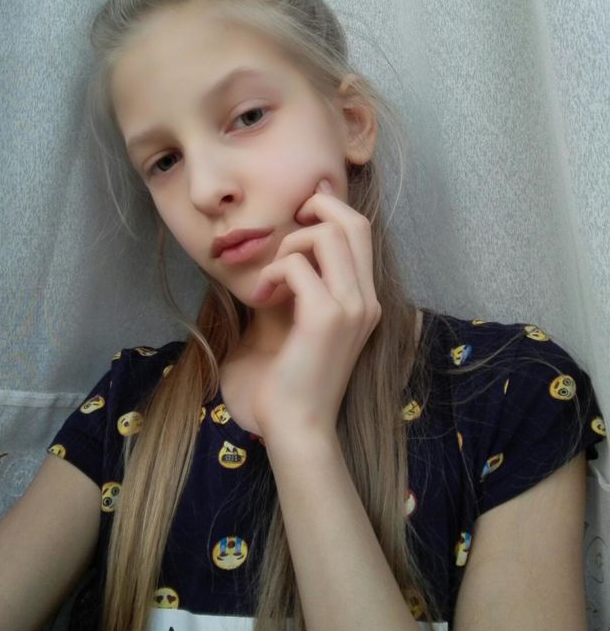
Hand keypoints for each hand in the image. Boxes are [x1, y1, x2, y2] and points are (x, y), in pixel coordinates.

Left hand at [249, 179, 381, 443]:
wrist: (300, 422)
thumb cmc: (297, 376)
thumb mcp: (310, 324)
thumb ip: (310, 286)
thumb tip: (292, 247)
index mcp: (367, 299)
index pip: (362, 232)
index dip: (333, 208)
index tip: (302, 213)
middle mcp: (367, 299)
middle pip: (353, 223)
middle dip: (316, 209)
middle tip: (288, 229)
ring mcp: (351, 307)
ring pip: (325, 236)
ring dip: (289, 245)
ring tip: (272, 277)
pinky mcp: (326, 317)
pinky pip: (297, 266)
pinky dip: (274, 272)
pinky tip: (263, 294)